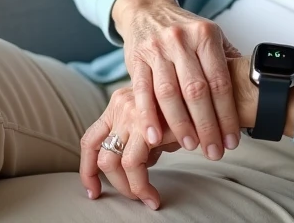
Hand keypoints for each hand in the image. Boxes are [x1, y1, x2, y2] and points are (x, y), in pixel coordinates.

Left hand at [80, 86, 180, 208]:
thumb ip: (143, 141)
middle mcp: (120, 105)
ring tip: (146, 198)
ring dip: (127, 188)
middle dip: (115, 184)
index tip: (93, 191)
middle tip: (134, 197)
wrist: (206, 95)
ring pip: (111, 162)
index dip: (88, 170)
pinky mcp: (144, 125)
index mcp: (119, 104)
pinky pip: (132, 164)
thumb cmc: (186, 108)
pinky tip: (153, 196)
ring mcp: (129, 114)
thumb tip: (142, 165)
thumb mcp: (158, 123)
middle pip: (101, 155)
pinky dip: (140, 186)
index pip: (91, 140)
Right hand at [111, 0, 242, 159]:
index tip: (232, 139)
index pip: (220, 81)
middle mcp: (181, 40)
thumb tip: (253, 86)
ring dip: (180, 125)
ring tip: (191, 146)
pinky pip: (142, 91)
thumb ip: (227, 59)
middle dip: (207, 125)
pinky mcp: (136, 58)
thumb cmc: (184, 30)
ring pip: (169, 93)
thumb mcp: (209, 34)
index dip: (227, 114)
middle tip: (214, 151)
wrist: (147, 9)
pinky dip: (149, 116)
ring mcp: (157, 49)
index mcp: (205, 34)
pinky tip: (156, 136)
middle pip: (196, 90)